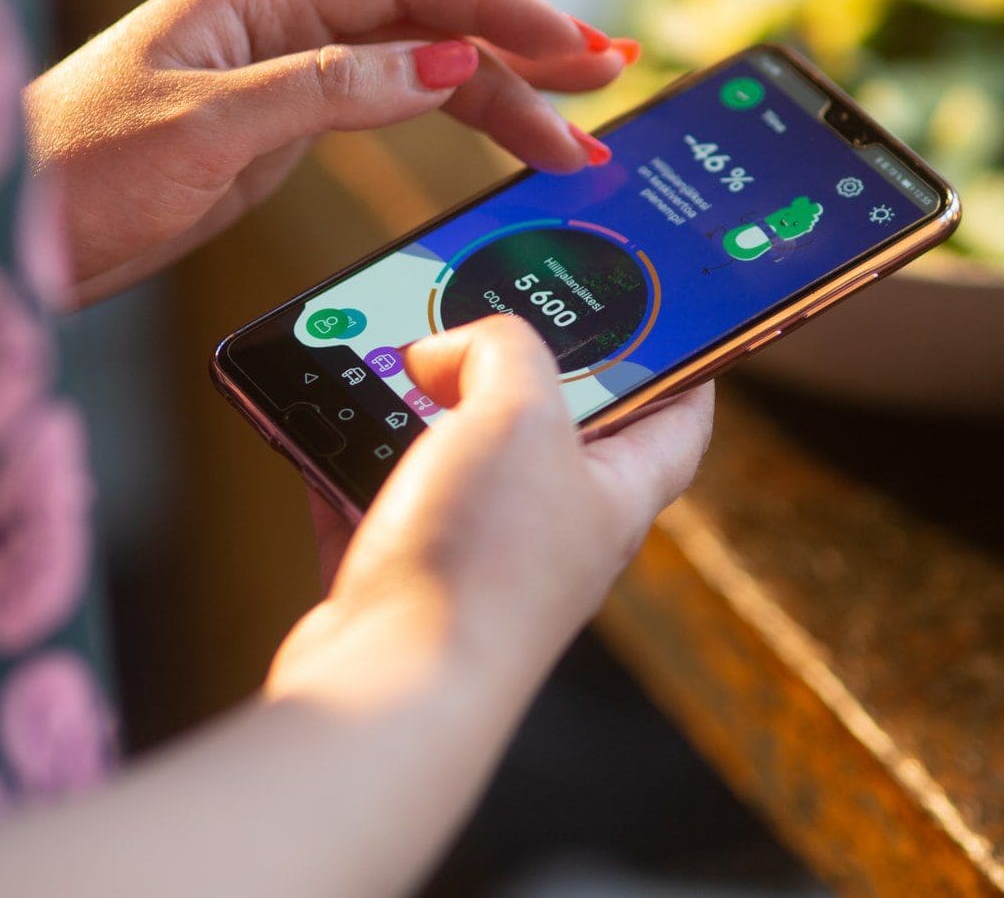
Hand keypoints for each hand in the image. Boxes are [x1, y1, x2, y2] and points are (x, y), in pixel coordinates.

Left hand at [25, 0, 631, 305]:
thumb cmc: (73, 171)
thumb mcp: (209, 128)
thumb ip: (332, 89)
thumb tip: (446, 62)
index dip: (495, 8)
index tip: (569, 45)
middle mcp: (276, 26)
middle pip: (424, 22)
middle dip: (517, 51)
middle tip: (605, 85)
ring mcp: (278, 77)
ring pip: (412, 71)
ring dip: (493, 98)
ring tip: (572, 140)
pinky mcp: (273, 131)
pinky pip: (382, 112)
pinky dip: (443, 126)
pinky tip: (489, 142)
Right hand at [271, 318, 713, 689]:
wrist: (390, 686)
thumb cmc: (483, 563)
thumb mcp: (517, 411)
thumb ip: (501, 350)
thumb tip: (449, 350)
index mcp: (614, 494)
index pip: (677, 420)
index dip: (680, 363)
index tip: (662, 318)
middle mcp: (555, 534)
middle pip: (552, 435)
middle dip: (512, 374)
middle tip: (479, 324)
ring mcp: (478, 564)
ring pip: (455, 466)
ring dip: (418, 416)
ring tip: (391, 370)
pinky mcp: (402, 587)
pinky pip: (377, 509)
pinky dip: (349, 471)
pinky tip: (324, 436)